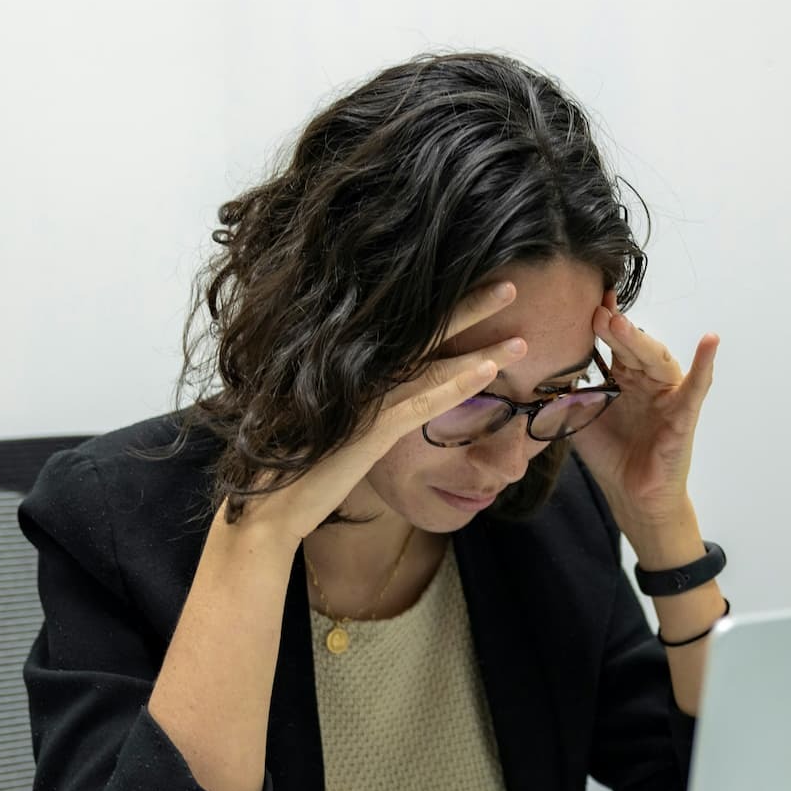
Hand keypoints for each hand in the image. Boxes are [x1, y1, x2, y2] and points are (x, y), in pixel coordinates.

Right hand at [223, 281, 527, 546]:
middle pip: (425, 333)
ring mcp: (366, 399)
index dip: (446, 310)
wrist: (269, 505)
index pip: (410, 333)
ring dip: (481, 348)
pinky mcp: (371, 430)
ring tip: (522, 337)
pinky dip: (458, 384)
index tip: (479, 292)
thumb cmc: (299, 469)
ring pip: (434, 364)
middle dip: (470, 307)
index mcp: (355, 373)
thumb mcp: (334, 429)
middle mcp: (361, 376)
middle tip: (510, 285)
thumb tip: (380, 400)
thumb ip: (360, 408)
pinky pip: (423, 402)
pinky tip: (490, 371)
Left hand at [570, 288, 717, 530]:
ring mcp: (667, 394)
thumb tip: (538, 370)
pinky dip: (705, 363)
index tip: (584, 301)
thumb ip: (565, 395)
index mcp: (623, 378)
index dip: (601, 323)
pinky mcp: (684, 414)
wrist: (630, 495)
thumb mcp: (579, 420)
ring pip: (656, 359)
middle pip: (632, 346)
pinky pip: (697, 386)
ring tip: (619, 322)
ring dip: (639, 340)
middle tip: (595, 311)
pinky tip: (710, 340)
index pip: (613, 343)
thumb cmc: (610, 456)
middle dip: (613, 328)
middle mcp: (646, 380)